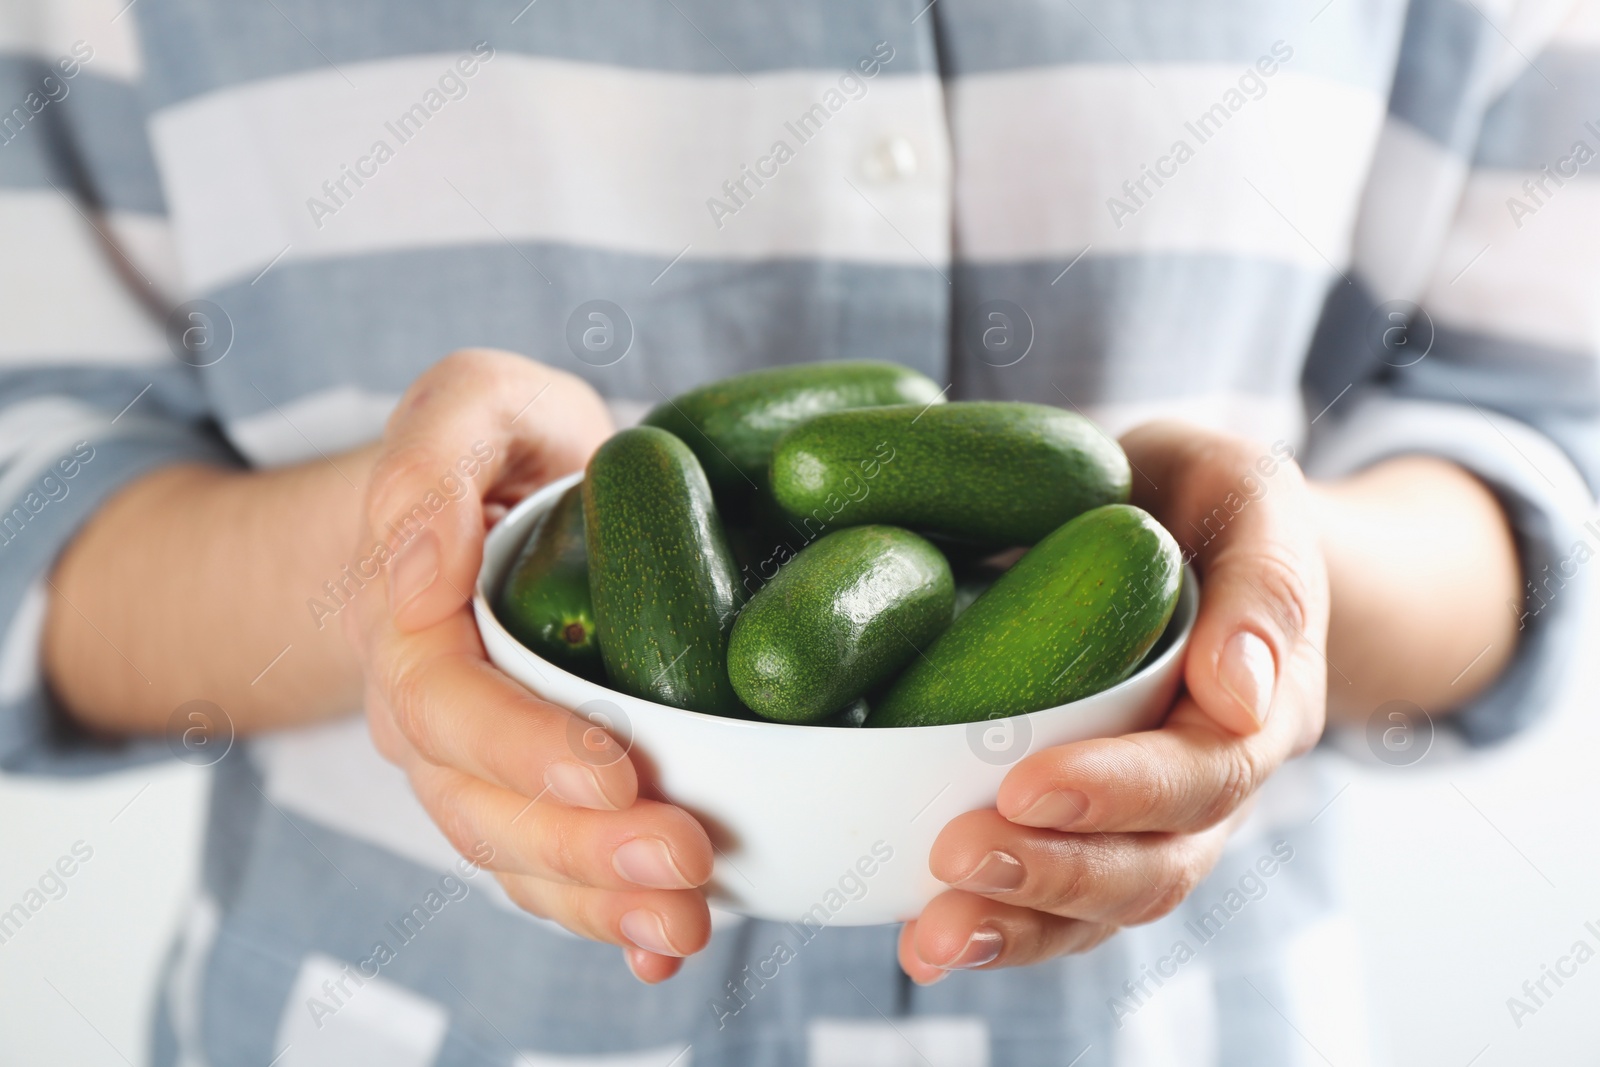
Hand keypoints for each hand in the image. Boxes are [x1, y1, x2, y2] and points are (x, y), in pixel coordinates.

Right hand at [346, 349, 715, 983]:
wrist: (493, 498)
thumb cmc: (496, 449)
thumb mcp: (473, 405)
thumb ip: (434, 456)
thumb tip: (419, 572)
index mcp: (411, 624)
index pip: (446, 705)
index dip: (525, 748)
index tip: (618, 778)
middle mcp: (430, 714)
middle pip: (479, 806)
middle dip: (577, 850)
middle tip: (683, 863)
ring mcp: (474, 765)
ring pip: (514, 856)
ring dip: (596, 902)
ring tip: (687, 926)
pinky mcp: (529, 792)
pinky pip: (548, 871)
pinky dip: (602, 919)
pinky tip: (665, 950)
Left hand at [899, 421, 1328, 980]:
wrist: (1186, 527)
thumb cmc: (1212, 503)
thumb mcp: (1249, 497)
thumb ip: (1263, 579)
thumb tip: (1238, 693)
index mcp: (1260, 708)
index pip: (1202, 773)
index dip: (1118, 792)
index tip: (1024, 788)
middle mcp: (1211, 783)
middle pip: (1153, 866)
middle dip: (1054, 875)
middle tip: (954, 859)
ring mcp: (1150, 816)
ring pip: (1102, 904)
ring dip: (1017, 925)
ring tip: (929, 940)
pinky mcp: (1090, 823)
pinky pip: (1057, 897)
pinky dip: (998, 924)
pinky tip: (922, 937)